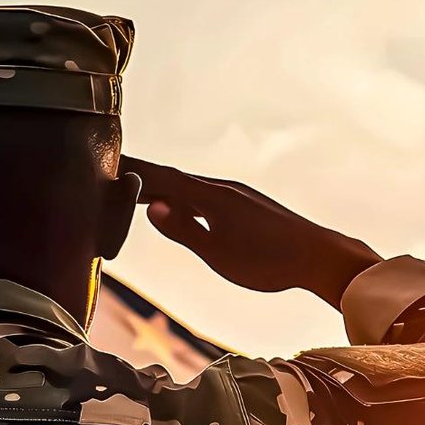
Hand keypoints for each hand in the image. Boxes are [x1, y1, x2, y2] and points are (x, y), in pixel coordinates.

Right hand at [122, 157, 382, 309]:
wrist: (319, 256)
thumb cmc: (269, 260)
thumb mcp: (218, 253)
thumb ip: (184, 229)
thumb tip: (151, 206)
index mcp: (210, 197)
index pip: (160, 178)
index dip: (132, 172)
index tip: (104, 164)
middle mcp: (222, 189)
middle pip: (172, 179)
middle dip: (142, 178)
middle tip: (111, 176)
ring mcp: (237, 195)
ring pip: (190, 187)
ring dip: (163, 188)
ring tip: (140, 192)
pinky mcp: (248, 205)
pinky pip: (205, 194)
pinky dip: (185, 196)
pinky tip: (185, 206)